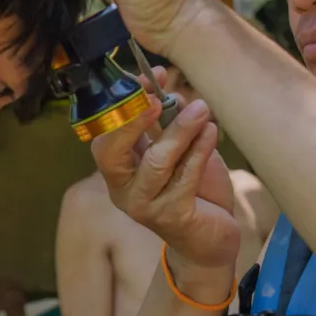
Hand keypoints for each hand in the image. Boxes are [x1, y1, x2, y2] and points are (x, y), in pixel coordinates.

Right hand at [91, 90, 240, 273]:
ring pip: (156, 162)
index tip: (149, 78)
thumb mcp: (177, 149)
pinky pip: (184, 178)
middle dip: (134, 120)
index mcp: (118, 168)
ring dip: (179, 130)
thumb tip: (168, 88)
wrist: (211, 237)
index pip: (104, 133)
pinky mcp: (172, 218)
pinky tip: (211, 133)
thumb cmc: (191, 189)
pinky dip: (199, 151)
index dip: (124, 103)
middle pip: (110, 151)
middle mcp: (122, 188)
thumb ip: (167, 123)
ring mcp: (144, 206)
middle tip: (160, 98)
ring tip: (201, 110)